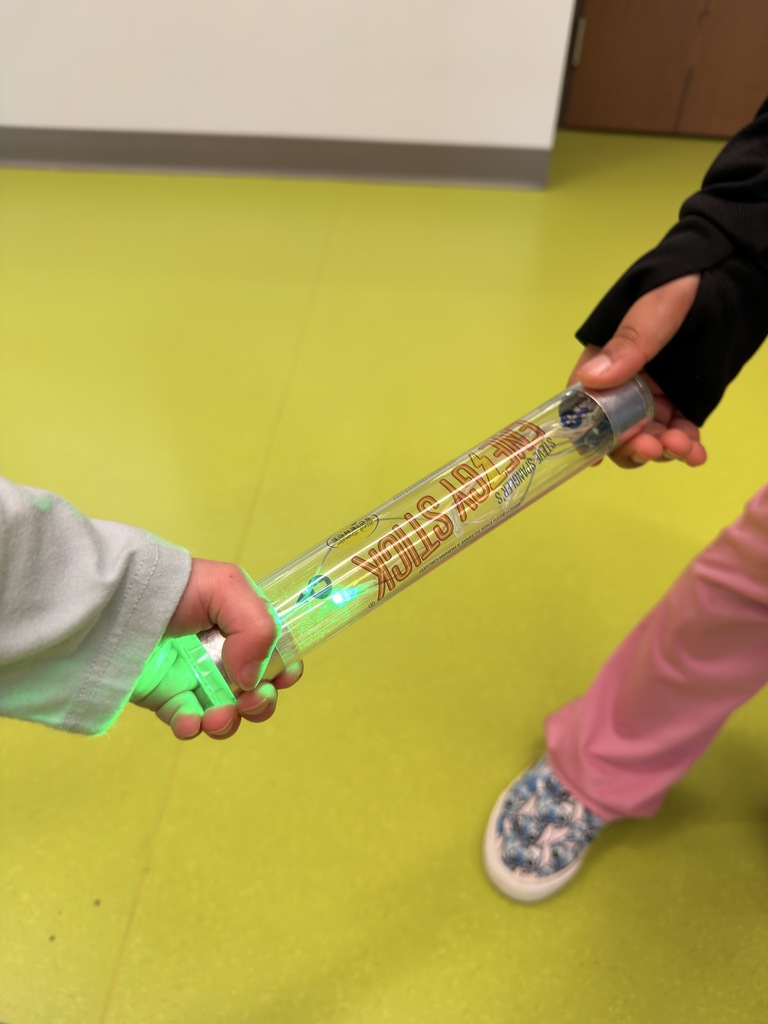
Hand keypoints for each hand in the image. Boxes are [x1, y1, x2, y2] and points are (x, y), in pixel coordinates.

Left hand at [132, 559, 302, 739]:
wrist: (118, 600)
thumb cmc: (177, 587)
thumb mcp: (227, 588)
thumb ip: (256, 628)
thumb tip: (252, 679)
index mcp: (243, 626)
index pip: (276, 654)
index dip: (284, 671)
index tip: (280, 678)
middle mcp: (224, 654)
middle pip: (257, 691)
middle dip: (261, 703)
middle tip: (249, 701)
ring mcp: (194, 678)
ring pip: (226, 714)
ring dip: (229, 722)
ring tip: (217, 717)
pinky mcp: (166, 697)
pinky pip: (188, 722)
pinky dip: (193, 728)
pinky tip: (189, 721)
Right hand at [570, 274, 706, 468]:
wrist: (732, 280)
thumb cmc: (682, 284)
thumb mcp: (653, 308)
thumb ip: (628, 343)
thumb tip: (592, 378)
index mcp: (606, 361)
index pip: (586, 402)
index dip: (587, 431)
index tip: (597, 451)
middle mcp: (625, 385)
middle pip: (615, 430)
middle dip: (630, 445)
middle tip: (652, 446)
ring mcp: (654, 398)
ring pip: (647, 438)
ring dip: (660, 450)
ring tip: (682, 447)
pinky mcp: (683, 405)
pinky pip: (678, 435)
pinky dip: (685, 449)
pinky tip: (695, 455)